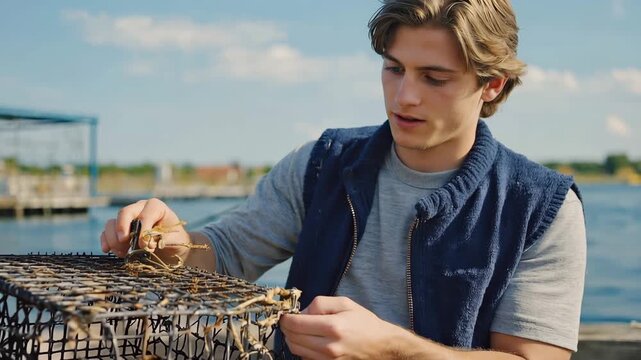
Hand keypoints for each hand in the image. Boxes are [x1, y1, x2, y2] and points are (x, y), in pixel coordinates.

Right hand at [100, 198, 190, 262]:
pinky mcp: (119, 230)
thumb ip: (160, 238)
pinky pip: (107, 233)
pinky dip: (106, 241)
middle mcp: (139, 209)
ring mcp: (128, 219)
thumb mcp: (174, 239)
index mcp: (155, 207)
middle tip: (124, 241)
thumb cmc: (174, 240)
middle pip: (124, 213)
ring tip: (123, 253)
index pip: (145, 214)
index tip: (145, 246)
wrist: (171, 248)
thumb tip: (145, 243)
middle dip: (122, 228)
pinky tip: (108, 250)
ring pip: (112, 223)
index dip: (143, 230)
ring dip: (114, 239)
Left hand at [279, 296, 402, 358]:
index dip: (285, 319)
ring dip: (293, 339)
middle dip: (287, 329)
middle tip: (290, 321)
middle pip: (292, 339)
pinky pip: (306, 359)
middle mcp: (329, 347)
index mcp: (332, 326)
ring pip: (296, 351)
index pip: (296, 324)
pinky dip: (303, 350)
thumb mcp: (345, 303)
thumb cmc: (364, 322)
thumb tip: (301, 312)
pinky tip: (310, 341)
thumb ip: (320, 303)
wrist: (382, 345)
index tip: (285, 314)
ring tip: (300, 330)